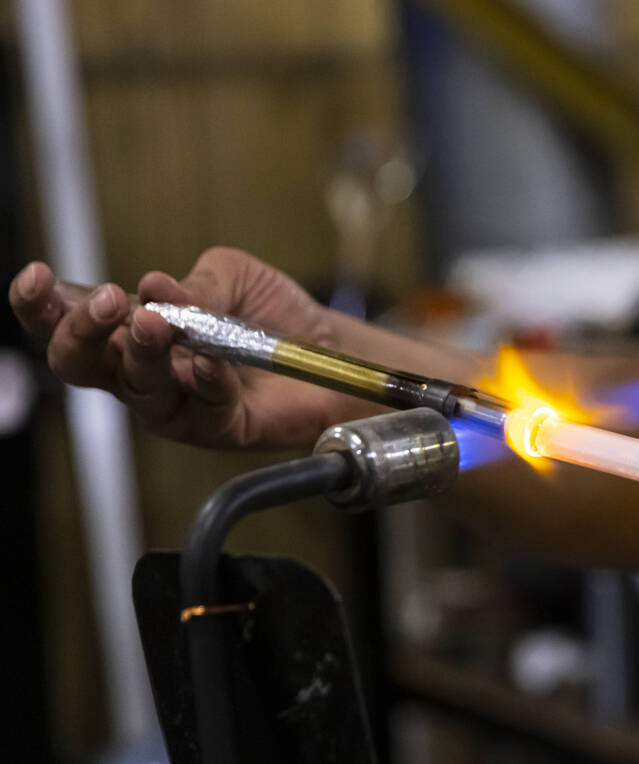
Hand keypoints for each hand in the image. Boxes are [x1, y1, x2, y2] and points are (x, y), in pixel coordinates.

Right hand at [9, 247, 354, 447]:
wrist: (332, 346)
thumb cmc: (273, 313)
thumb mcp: (233, 276)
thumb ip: (195, 283)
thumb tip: (156, 287)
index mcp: (132, 329)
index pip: (70, 323)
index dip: (42, 306)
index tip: (36, 279)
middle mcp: (145, 370)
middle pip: (83, 365)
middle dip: (83, 333)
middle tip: (110, 303)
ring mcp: (177, 404)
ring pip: (137, 389)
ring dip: (142, 355)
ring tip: (156, 325)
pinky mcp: (217, 427)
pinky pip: (200, 407)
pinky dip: (206, 378)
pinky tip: (214, 358)